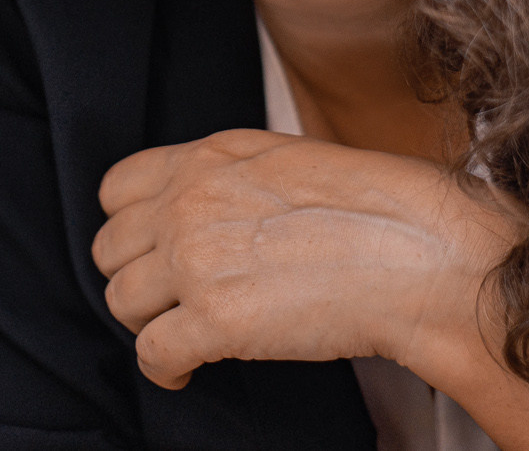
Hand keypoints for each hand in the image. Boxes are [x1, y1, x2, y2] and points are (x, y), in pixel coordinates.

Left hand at [91, 128, 517, 390]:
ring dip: (150, 324)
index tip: (150, 249)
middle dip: (137, 278)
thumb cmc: (379, 206)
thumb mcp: (287, 160)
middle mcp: (189, 203)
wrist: (418, 251)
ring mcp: (195, 261)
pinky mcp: (213, 321)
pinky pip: (150, 354)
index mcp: (208, 158)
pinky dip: (165, 370)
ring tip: (183, 333)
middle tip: (169, 299)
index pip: (117, 188)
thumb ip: (230, 178)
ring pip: (121, 303)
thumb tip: (212, 212)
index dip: (130, 225)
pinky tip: (189, 370)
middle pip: (110, 250)